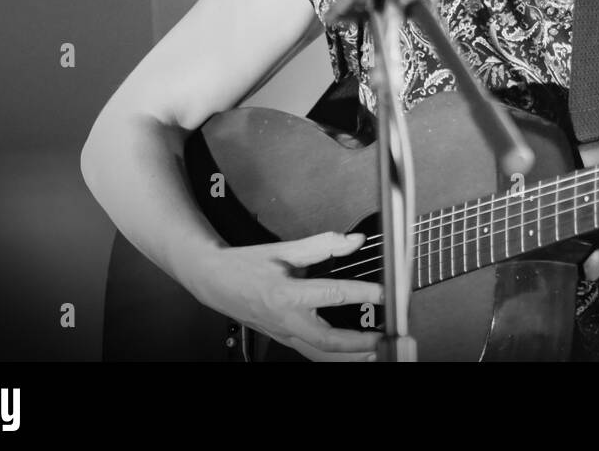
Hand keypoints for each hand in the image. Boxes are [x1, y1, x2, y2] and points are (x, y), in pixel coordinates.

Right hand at [190, 231, 384, 361]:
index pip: (334, 295)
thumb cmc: (246, 265)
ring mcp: (283, 334)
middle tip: (383, 338)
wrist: (214, 281)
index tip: (385, 293)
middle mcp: (286, 320)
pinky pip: (311, 353)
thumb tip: (353, 240)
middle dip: (358, 344)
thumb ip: (323, 245)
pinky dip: (333, 356)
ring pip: (319, 355)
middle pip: (327, 341)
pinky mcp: (283, 339)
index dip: (364, 293)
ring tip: (374, 353)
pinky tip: (351, 354)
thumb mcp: (284, 250)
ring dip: (349, 357)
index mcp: (287, 294)